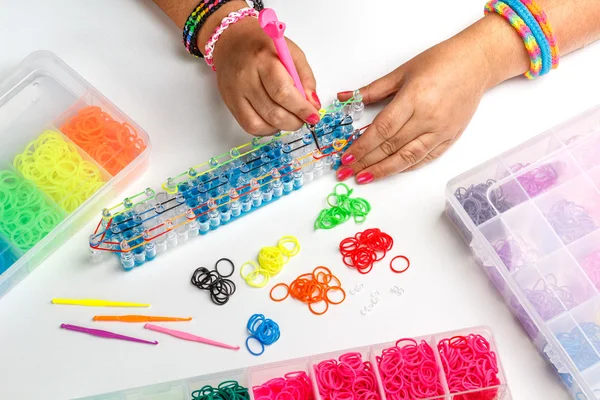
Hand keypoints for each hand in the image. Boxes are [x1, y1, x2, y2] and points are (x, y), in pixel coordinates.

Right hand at [211, 17, 320, 135]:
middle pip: (273, 112)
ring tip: (289, 117)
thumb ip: (305, 78)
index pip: (283, 92)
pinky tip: (274, 121)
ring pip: (261, 123)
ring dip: (282, 126)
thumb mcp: (291, 53)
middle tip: (303, 118)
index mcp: (264, 60)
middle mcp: (246, 77)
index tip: (313, 116)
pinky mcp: (230, 102)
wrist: (232, 40)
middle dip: (294, 121)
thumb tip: (313, 104)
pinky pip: (250, 126)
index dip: (301, 109)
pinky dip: (266, 129)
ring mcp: (236, 92)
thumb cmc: (263, 45)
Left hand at [336, 31, 492, 183]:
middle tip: (347, 172)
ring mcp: (441, 131)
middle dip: (367, 162)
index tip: (347, 158)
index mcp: (414, 98)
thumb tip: (346, 98)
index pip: (382, 129)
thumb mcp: (402, 71)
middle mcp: (428, 118)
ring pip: (408, 157)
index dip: (363, 147)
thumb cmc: (440, 62)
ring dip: (384, 170)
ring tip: (365, 177)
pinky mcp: (450, 138)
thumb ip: (373, 89)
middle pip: (392, 146)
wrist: (476, 63)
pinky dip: (406, 167)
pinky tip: (390, 171)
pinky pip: (425, 158)